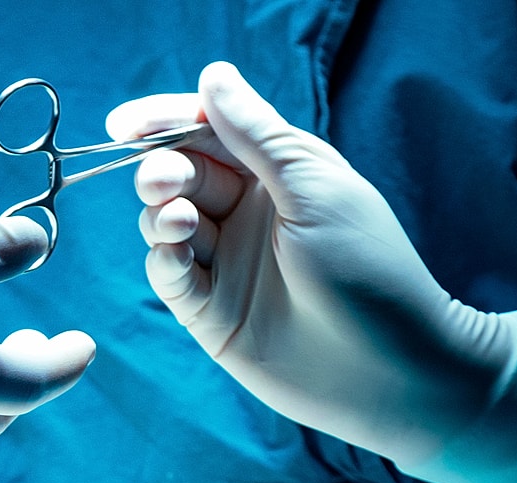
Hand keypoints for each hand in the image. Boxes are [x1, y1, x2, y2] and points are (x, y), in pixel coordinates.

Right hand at [109, 63, 505, 471]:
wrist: (391, 372)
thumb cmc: (369, 271)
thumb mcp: (314, 188)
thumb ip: (257, 136)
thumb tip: (213, 76)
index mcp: (278, 173)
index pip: (209, 132)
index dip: (165, 123)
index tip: (126, 124)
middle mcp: (247, 214)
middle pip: (180, 175)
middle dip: (162, 171)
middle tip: (164, 181)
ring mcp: (226, 264)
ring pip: (164, 223)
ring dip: (160, 213)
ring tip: (180, 222)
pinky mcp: (209, 312)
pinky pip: (167, 274)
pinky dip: (161, 258)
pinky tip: (176, 252)